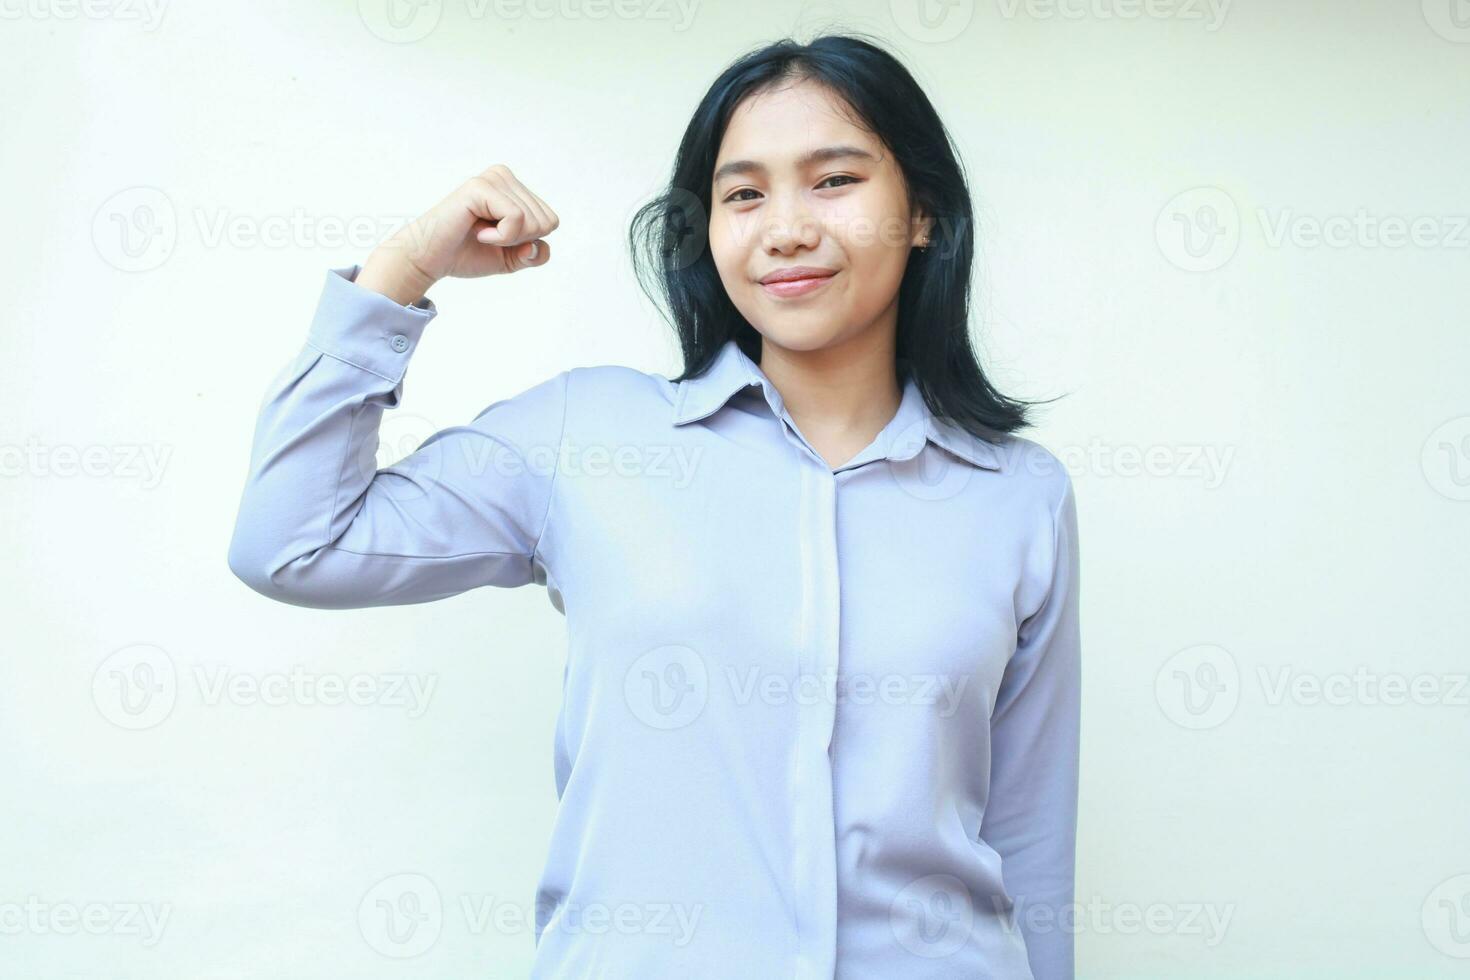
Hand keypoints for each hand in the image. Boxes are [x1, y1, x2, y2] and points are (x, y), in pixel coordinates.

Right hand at [356, 164, 559, 304]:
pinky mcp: (480, 187)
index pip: (550, 221)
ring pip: (533, 221)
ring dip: (508, 239)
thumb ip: (534, 254)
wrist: (430, 259)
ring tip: (480, 233)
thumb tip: (539, 246)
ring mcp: (493, 178)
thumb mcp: (512, 258)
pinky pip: (516, 219)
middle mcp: (504, 176)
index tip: (498, 239)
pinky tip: (478, 231)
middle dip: (520, 241)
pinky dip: (500, 237)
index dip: (529, 241)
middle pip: (546, 221)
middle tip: (488, 236)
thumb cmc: (466, 254)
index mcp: (514, 188)